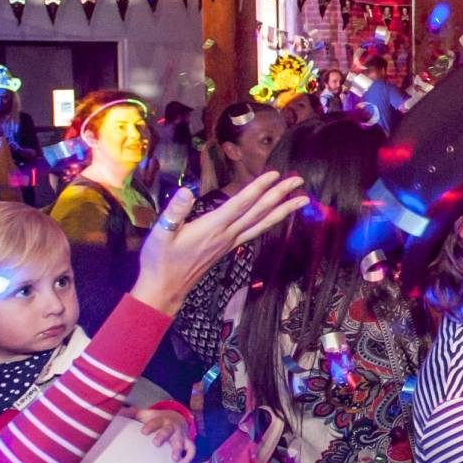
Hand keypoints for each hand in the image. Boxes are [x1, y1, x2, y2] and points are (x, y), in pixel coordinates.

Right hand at [131, 170, 307, 311]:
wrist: (165, 288)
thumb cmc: (160, 259)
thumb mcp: (161, 232)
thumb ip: (174, 212)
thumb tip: (186, 191)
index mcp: (213, 227)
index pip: (241, 203)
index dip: (259, 188)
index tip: (276, 174)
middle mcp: (227, 235)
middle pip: (259, 212)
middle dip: (280, 195)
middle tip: (300, 181)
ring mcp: (230, 243)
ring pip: (262, 224)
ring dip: (283, 210)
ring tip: (302, 200)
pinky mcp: (228, 248)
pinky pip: (255, 232)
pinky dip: (269, 222)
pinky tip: (276, 217)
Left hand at [137, 403, 194, 462]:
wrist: (176, 418)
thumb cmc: (156, 419)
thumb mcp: (145, 414)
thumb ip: (132, 414)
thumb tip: (118, 412)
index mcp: (161, 419)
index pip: (155, 422)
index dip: (150, 426)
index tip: (143, 432)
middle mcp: (172, 426)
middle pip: (168, 430)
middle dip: (163, 436)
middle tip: (156, 443)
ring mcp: (181, 434)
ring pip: (182, 441)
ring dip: (178, 449)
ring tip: (174, 459)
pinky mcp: (187, 442)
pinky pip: (191, 449)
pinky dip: (189, 456)